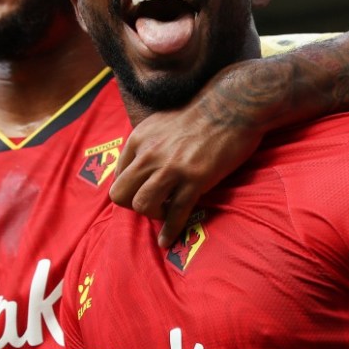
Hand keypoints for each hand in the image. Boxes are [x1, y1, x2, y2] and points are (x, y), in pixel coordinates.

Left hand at [110, 62, 277, 246]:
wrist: (231, 107)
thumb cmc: (199, 116)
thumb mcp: (160, 123)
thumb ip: (146, 144)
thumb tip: (138, 167)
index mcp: (139, 139)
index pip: (118, 176)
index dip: (129, 190)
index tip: (141, 194)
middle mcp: (149, 154)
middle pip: (120, 194)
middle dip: (132, 206)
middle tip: (150, 206)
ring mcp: (171, 168)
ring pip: (142, 205)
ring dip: (151, 215)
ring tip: (164, 214)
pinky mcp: (194, 179)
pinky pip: (175, 213)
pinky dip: (169, 231)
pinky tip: (167, 241)